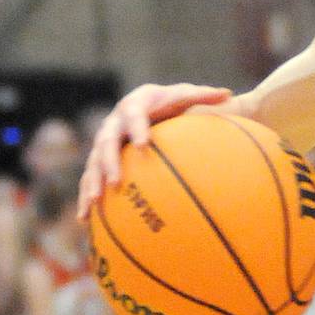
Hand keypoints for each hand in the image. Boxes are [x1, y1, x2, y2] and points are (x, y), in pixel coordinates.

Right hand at [78, 83, 233, 218]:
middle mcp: (114, 122)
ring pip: (93, 163)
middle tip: (115, 182)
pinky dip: (86, 197)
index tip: (144, 145)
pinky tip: (86, 220)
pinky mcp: (100, 158)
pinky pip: (91, 178)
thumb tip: (229, 94)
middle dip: (108, 162)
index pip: (134, 115)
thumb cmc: (172, 102)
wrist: (150, 105)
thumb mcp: (187, 96)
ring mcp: (105, 142)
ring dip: (91, 183)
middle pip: (107, 141)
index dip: (137, 129)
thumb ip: (205, 96)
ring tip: (93, 204)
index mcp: (134, 104)